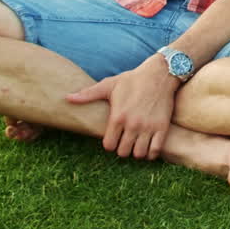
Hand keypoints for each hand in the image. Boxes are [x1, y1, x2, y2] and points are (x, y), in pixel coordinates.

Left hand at [66, 56, 180, 159]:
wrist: (159, 74)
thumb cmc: (132, 80)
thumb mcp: (109, 85)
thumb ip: (88, 94)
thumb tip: (67, 98)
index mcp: (118, 117)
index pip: (109, 145)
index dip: (110, 144)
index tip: (113, 138)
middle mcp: (132, 124)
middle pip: (123, 152)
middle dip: (122, 149)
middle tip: (125, 141)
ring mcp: (148, 127)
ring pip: (139, 154)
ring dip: (136, 152)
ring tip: (136, 144)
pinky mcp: (162, 127)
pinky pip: (155, 151)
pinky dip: (151, 153)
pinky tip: (148, 145)